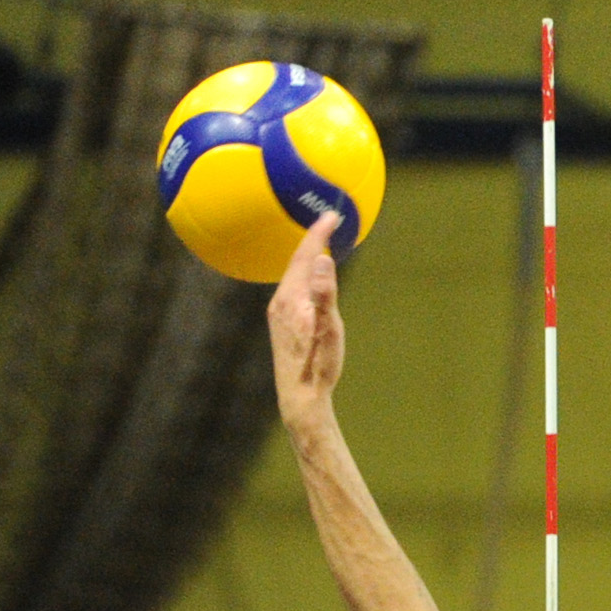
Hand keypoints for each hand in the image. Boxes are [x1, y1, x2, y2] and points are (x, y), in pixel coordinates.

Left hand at [267, 211, 346, 427]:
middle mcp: (280, 300)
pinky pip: (293, 288)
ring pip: (293, 275)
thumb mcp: (328, 327)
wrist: (299, 395)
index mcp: (291, 296)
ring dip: (307, 257)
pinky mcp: (282, 324)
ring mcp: (278, 312)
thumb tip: (321, 259)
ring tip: (321, 245)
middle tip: (329, 223)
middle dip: (313, 240)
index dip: (319, 233)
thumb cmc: (318, 363)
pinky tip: (309, 280)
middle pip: (296, 261)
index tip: (332, 215)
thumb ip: (325, 292)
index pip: (305, 255)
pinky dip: (303, 275)